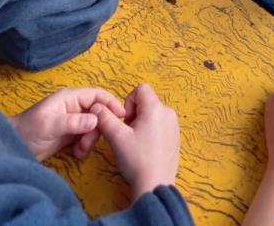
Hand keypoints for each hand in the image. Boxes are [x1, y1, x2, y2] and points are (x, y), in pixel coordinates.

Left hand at [10, 88, 124, 160]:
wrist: (16, 147)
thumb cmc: (30, 129)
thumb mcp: (51, 124)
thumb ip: (73, 122)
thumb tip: (96, 120)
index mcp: (71, 98)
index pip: (97, 95)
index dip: (110, 103)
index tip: (121, 115)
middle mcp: (75, 107)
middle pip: (99, 113)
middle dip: (98, 128)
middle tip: (90, 141)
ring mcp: (75, 121)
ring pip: (94, 127)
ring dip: (91, 140)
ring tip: (80, 150)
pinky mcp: (72, 135)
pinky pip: (87, 138)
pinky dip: (85, 147)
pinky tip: (76, 153)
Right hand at [91, 83, 179, 199]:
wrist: (155, 184)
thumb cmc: (136, 159)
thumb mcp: (116, 137)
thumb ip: (105, 118)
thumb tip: (97, 106)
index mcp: (156, 108)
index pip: (140, 89)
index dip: (128, 102)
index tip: (125, 122)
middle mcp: (168, 112)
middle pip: (146, 101)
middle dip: (133, 115)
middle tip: (128, 135)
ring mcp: (174, 124)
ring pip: (152, 113)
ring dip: (141, 123)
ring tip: (136, 144)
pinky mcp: (176, 136)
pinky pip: (160, 124)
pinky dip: (150, 131)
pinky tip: (145, 149)